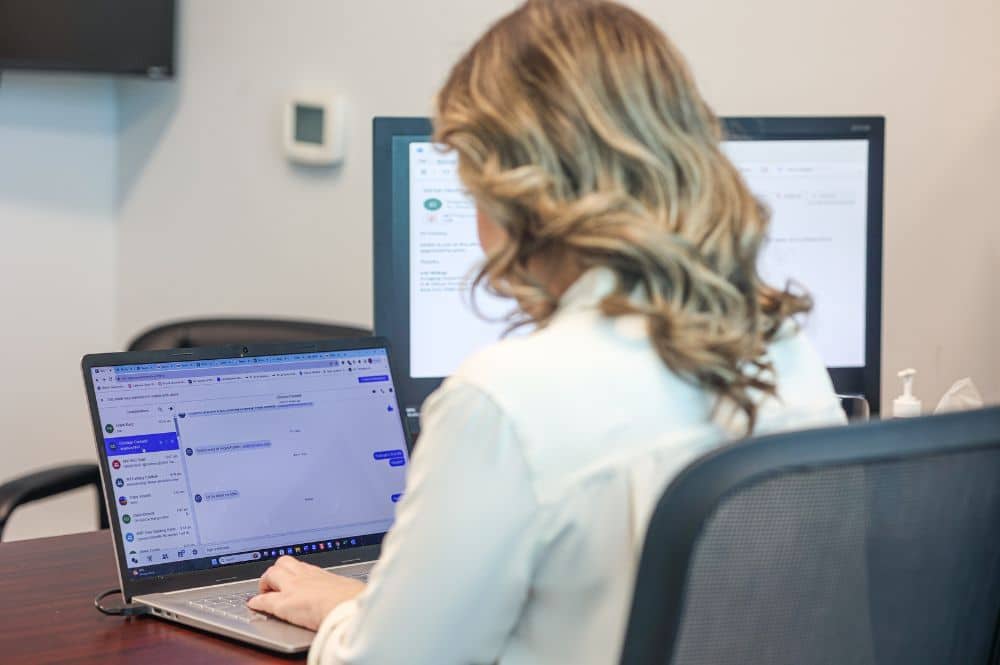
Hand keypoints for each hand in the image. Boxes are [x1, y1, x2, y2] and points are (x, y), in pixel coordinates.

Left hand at [247, 556, 364, 630]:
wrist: (348, 608)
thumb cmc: (355, 600)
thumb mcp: (351, 589)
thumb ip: (344, 589)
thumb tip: (353, 594)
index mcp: (321, 573)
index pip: (301, 565)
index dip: (292, 570)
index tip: (290, 575)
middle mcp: (305, 576)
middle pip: (283, 563)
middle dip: (275, 572)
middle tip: (274, 583)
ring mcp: (293, 588)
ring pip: (271, 574)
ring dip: (265, 582)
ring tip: (264, 592)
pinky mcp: (283, 604)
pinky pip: (264, 600)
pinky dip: (257, 602)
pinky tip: (253, 605)